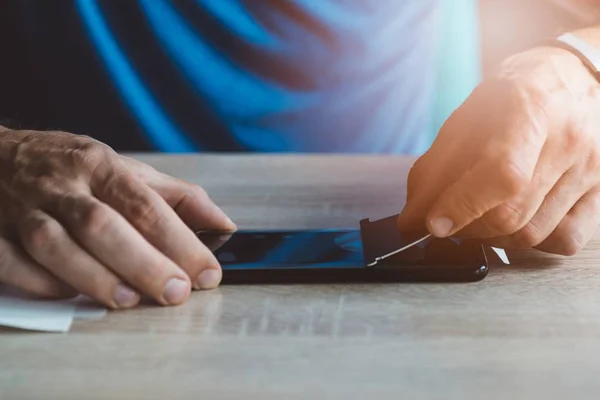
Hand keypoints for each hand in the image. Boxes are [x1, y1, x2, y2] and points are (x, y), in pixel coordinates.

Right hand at [0, 129, 235, 307]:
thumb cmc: (71, 167)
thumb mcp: (125, 168)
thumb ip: (177, 196)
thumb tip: (224, 224)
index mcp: (100, 165)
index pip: (145, 204)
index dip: (179, 241)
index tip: (206, 271)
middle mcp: (62, 185)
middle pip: (102, 225)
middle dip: (143, 263)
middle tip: (176, 292)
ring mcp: (23, 209)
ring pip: (55, 245)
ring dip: (95, 277)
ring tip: (131, 300)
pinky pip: (13, 263)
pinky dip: (43, 283)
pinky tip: (73, 295)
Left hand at [398, 44, 599, 254]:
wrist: (575, 78)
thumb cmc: (516, 95)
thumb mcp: (467, 116)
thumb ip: (436, 166)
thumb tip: (412, 217)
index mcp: (530, 109)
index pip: (502, 173)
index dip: (463, 205)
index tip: (433, 223)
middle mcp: (568, 141)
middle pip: (511, 213)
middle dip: (465, 226)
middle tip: (447, 218)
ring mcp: (590, 170)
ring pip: (532, 234)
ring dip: (492, 236)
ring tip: (479, 215)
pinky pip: (564, 240)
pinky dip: (531, 243)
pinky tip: (516, 221)